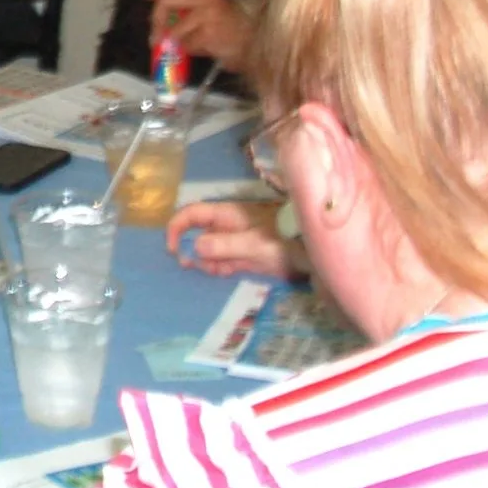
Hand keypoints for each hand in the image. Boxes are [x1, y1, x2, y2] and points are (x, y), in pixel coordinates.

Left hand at [146, 0, 251, 69]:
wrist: (254, 45)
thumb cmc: (229, 26)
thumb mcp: (210, 6)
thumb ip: (187, 5)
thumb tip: (159, 17)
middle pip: (166, 0)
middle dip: (156, 20)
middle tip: (156, 36)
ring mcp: (209, 12)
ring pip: (174, 29)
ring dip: (177, 41)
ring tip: (190, 44)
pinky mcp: (209, 32)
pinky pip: (186, 44)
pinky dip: (189, 50)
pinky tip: (203, 49)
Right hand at [165, 199, 304, 278]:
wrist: (315, 253)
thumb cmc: (284, 242)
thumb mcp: (254, 244)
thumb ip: (225, 246)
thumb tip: (194, 247)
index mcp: (226, 215)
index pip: (191, 214)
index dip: (176, 228)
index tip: (173, 250)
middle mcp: (227, 225)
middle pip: (196, 233)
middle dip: (189, 249)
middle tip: (192, 267)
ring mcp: (236, 240)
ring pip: (208, 249)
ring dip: (205, 261)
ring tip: (216, 271)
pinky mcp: (245, 255)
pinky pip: (222, 260)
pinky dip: (218, 267)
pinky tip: (225, 273)